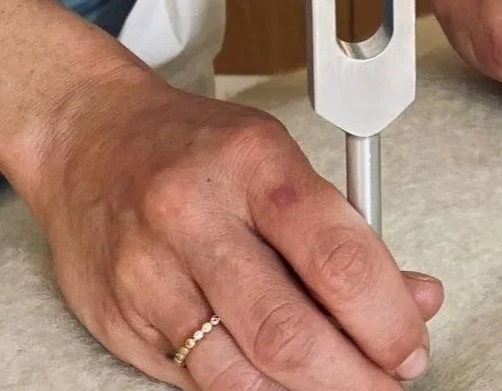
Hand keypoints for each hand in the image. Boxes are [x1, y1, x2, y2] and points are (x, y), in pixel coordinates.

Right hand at [31, 68, 442, 388]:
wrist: (86, 136)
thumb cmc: (192, 147)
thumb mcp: (275, 159)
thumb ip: (343, 231)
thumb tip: (415, 299)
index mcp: (251, 161)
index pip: (337, 256)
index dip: (388, 318)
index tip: (409, 340)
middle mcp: (195, 214)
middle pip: (290, 333)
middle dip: (356, 376)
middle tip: (386, 380)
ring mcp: (150, 272)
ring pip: (243, 374)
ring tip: (337, 382)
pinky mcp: (120, 319)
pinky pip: (198, 383)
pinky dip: (252, 389)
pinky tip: (276, 377)